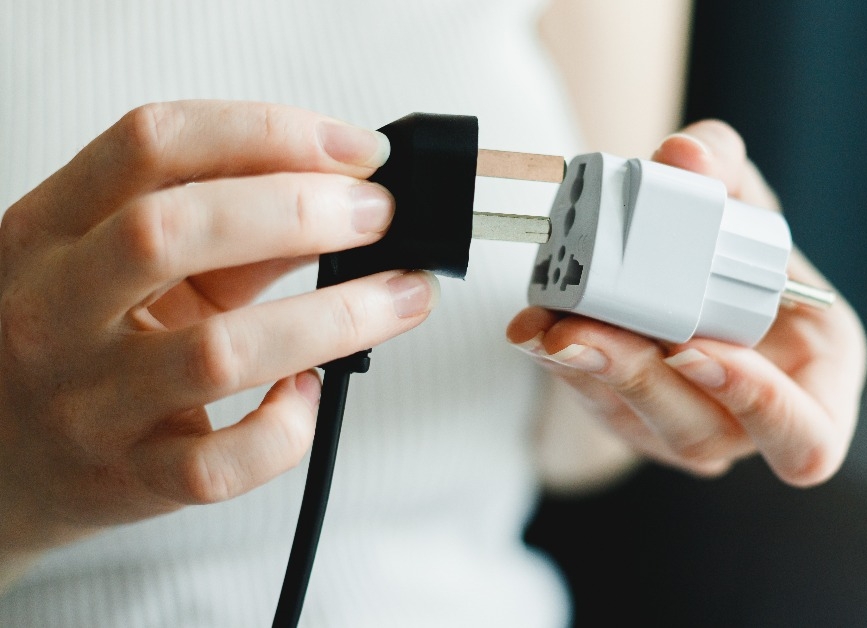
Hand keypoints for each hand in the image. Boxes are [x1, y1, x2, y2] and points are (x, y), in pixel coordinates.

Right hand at [0, 101, 438, 558]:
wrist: (3, 461)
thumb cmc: (78, 342)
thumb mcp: (126, 264)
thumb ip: (228, 230)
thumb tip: (349, 198)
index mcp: (50, 229)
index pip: (152, 143)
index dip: (269, 132)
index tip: (357, 150)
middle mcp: (55, 308)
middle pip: (174, 231)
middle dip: (300, 212)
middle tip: (379, 216)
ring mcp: (88, 401)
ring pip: (219, 352)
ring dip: (336, 317)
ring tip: (402, 296)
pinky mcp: (128, 478)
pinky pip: (221, 465)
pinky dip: (285, 429)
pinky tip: (307, 394)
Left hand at [508, 120, 866, 486]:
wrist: (699, 281)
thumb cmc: (746, 254)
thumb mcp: (746, 201)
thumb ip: (726, 171)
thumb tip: (686, 155)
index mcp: (815, 382)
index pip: (807, 440)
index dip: (762, 407)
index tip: (698, 346)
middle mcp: (750, 423)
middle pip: (703, 434)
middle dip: (640, 380)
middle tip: (591, 331)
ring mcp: (685, 431)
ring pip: (639, 424)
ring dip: (590, 370)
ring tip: (553, 320)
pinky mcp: (630, 423)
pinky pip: (595, 405)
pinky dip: (560, 361)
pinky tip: (536, 322)